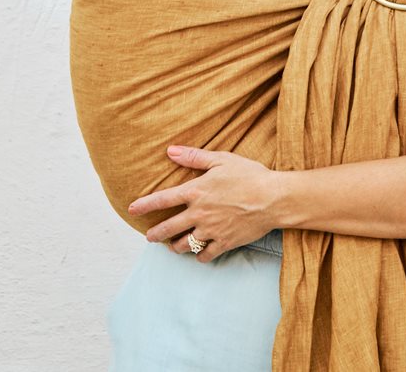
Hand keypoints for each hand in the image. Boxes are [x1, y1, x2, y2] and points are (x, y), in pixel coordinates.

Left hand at [128, 146, 280, 262]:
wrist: (273, 198)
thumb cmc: (249, 174)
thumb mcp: (222, 159)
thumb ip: (194, 157)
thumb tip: (170, 151)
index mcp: (197, 191)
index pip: (163, 199)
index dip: (145, 204)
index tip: (132, 209)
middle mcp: (199, 213)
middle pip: (169, 228)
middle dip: (156, 234)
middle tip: (149, 237)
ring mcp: (211, 230)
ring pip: (185, 245)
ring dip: (175, 246)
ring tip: (173, 246)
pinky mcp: (225, 242)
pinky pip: (206, 255)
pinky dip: (200, 256)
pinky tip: (200, 253)